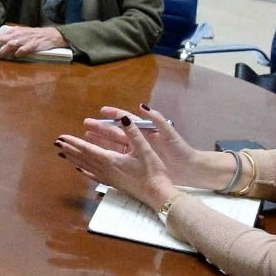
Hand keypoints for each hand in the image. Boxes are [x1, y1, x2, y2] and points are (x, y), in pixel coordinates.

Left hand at [0, 26, 66, 58]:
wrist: (50, 35)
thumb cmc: (34, 35)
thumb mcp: (22, 32)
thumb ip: (11, 37)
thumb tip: (0, 44)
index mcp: (15, 30)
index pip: (0, 35)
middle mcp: (18, 34)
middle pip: (2, 40)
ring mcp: (25, 40)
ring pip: (10, 45)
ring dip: (4, 51)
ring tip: (1, 56)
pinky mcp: (32, 45)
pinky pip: (22, 50)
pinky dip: (18, 53)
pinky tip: (16, 56)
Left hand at [55, 114, 177, 209]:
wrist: (157, 194)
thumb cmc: (152, 172)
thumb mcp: (144, 149)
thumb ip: (133, 133)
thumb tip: (123, 117)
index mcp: (110, 159)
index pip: (87, 148)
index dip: (73, 142)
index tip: (61, 137)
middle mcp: (105, 169)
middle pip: (82, 158)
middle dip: (69, 149)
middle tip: (56, 143)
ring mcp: (107, 178)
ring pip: (85, 167)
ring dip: (73, 159)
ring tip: (62, 154)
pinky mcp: (112, 184)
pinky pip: (93, 176)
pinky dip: (84, 171)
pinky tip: (80, 171)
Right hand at [80, 104, 212, 186]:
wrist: (189, 169)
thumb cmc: (179, 150)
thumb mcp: (169, 133)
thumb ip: (157, 119)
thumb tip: (143, 106)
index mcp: (146, 130)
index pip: (127, 119)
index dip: (114, 114)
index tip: (101, 110)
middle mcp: (140, 139)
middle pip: (117, 131)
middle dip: (101, 127)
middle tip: (86, 124)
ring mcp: (138, 152)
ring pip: (115, 145)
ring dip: (101, 141)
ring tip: (87, 138)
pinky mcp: (138, 163)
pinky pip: (119, 158)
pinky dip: (108, 155)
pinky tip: (98, 156)